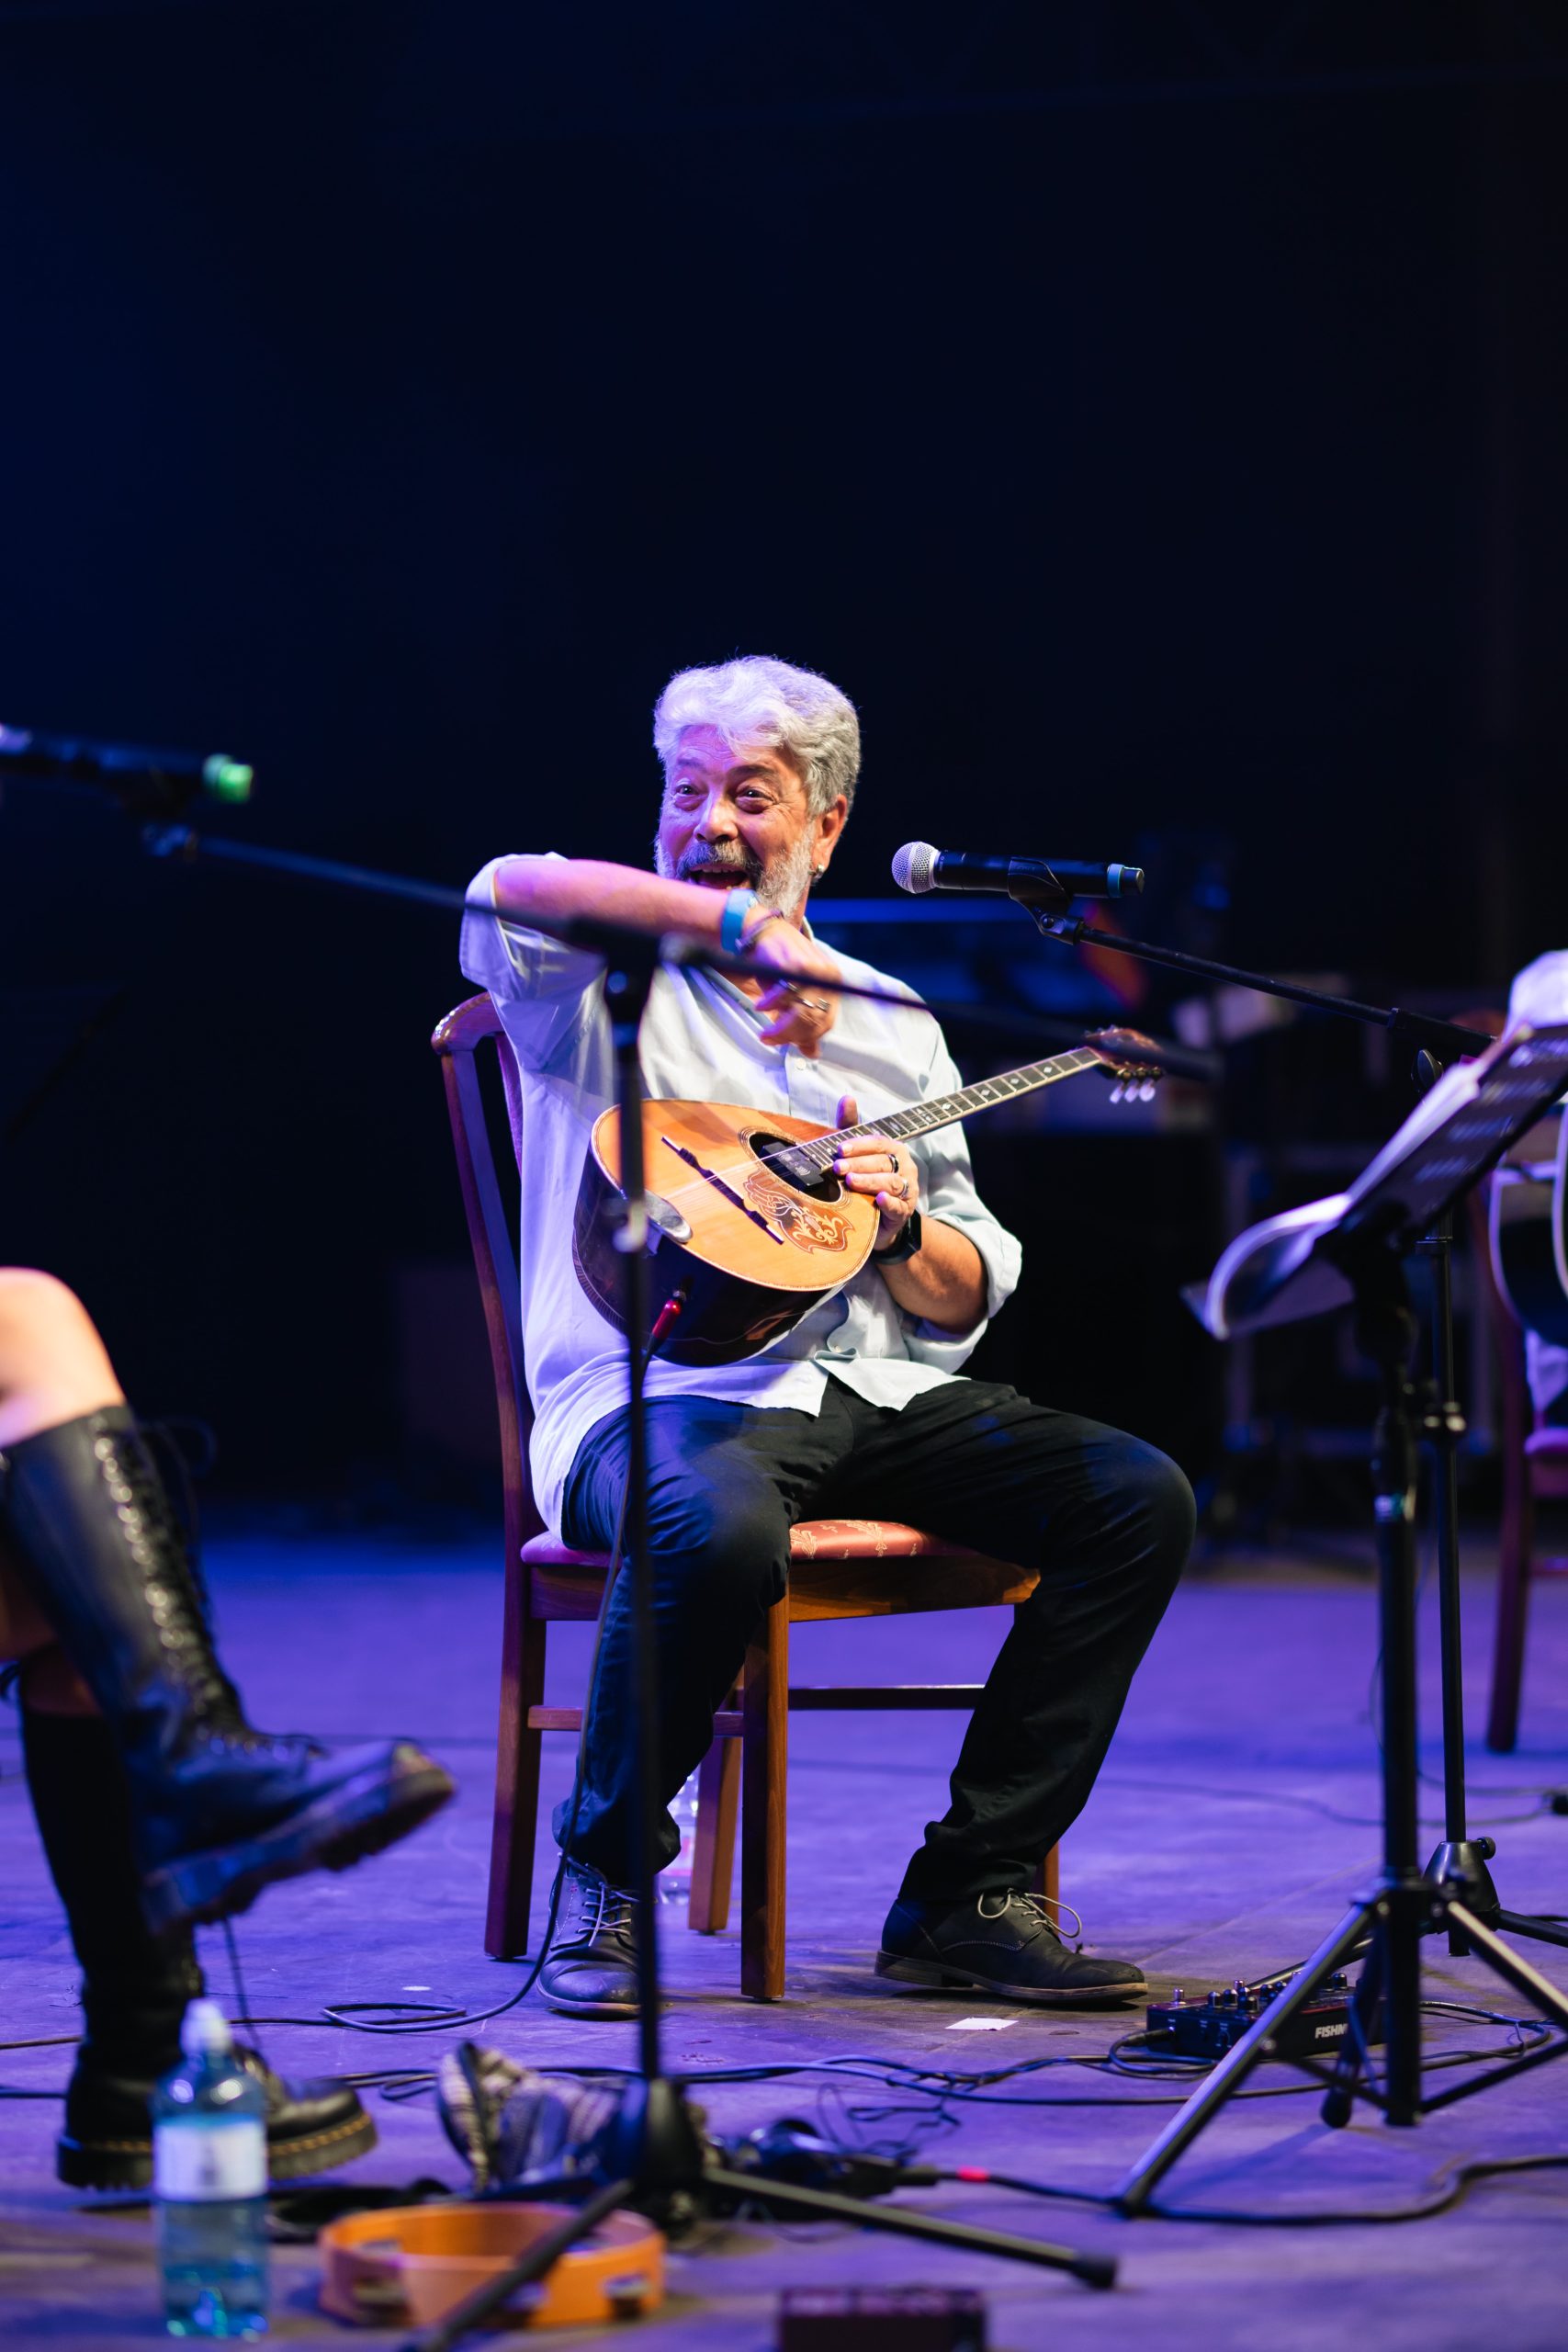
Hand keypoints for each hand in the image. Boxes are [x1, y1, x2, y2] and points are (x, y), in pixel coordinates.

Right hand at [751, 920, 842, 1058]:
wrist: (767, 931)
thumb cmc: (781, 964)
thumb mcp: (797, 994)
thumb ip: (806, 1021)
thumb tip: (813, 1054)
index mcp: (833, 984)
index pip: (826, 1023)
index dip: (807, 1039)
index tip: (788, 1044)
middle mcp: (827, 976)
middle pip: (814, 1020)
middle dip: (790, 1036)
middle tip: (771, 1039)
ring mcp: (811, 970)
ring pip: (800, 1012)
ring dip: (779, 1027)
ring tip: (765, 1032)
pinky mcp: (792, 965)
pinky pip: (782, 995)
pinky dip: (770, 1005)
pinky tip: (761, 1006)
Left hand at [833, 1093, 920, 1250]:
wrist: (876, 1220)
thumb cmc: (866, 1180)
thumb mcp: (856, 1154)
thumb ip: (850, 1127)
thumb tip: (847, 1098)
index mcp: (893, 1150)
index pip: (878, 1143)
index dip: (859, 1145)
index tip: (839, 1149)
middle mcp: (904, 1167)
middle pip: (883, 1162)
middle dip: (859, 1164)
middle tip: (837, 1167)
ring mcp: (907, 1190)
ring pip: (891, 1182)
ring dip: (870, 1181)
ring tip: (851, 1182)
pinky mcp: (904, 1212)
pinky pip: (898, 1206)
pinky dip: (888, 1203)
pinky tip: (878, 1200)